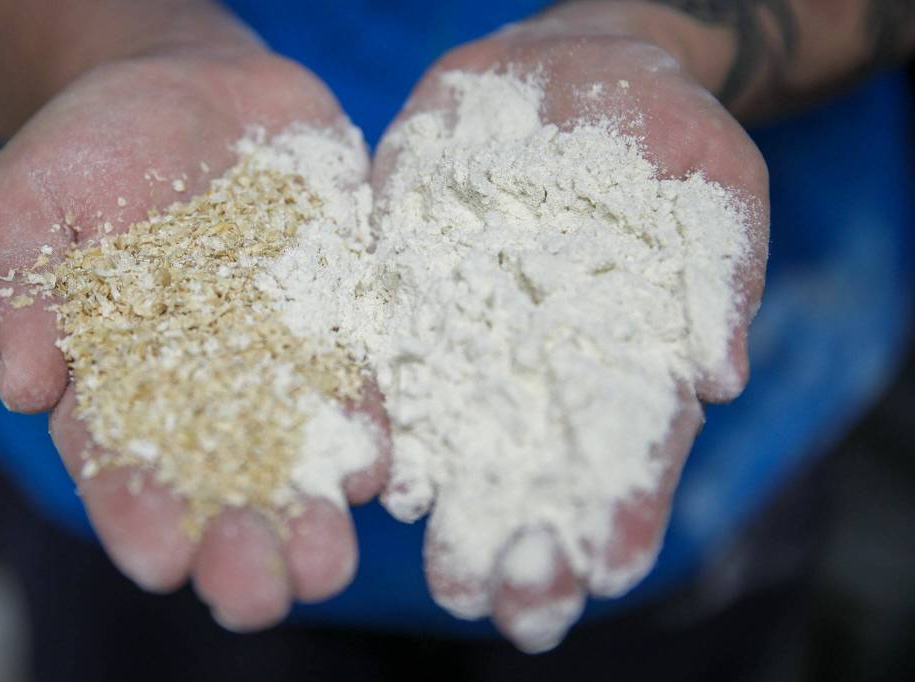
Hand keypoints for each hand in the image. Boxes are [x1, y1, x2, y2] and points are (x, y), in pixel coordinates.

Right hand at [0, 42, 388, 629]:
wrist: (198, 88)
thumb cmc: (97, 144)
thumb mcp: (32, 196)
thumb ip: (20, 282)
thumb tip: (25, 381)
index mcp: (119, 372)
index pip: (121, 458)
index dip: (136, 511)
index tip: (158, 560)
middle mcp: (205, 379)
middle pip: (219, 474)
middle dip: (238, 537)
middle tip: (260, 597)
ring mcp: (278, 351)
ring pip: (296, 444)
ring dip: (313, 506)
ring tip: (329, 563)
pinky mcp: (339, 314)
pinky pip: (359, 377)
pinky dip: (370, 423)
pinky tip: (378, 468)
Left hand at [372, 13, 768, 651]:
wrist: (566, 69)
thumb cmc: (660, 127)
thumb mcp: (712, 181)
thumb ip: (719, 271)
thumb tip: (716, 379)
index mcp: (627, 344)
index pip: (630, 443)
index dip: (624, 508)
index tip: (609, 571)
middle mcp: (546, 355)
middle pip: (541, 463)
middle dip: (532, 539)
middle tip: (516, 612)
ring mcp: (476, 328)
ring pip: (466, 436)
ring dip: (460, 511)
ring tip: (453, 582)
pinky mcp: (413, 291)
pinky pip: (402, 366)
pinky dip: (400, 425)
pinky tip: (395, 485)